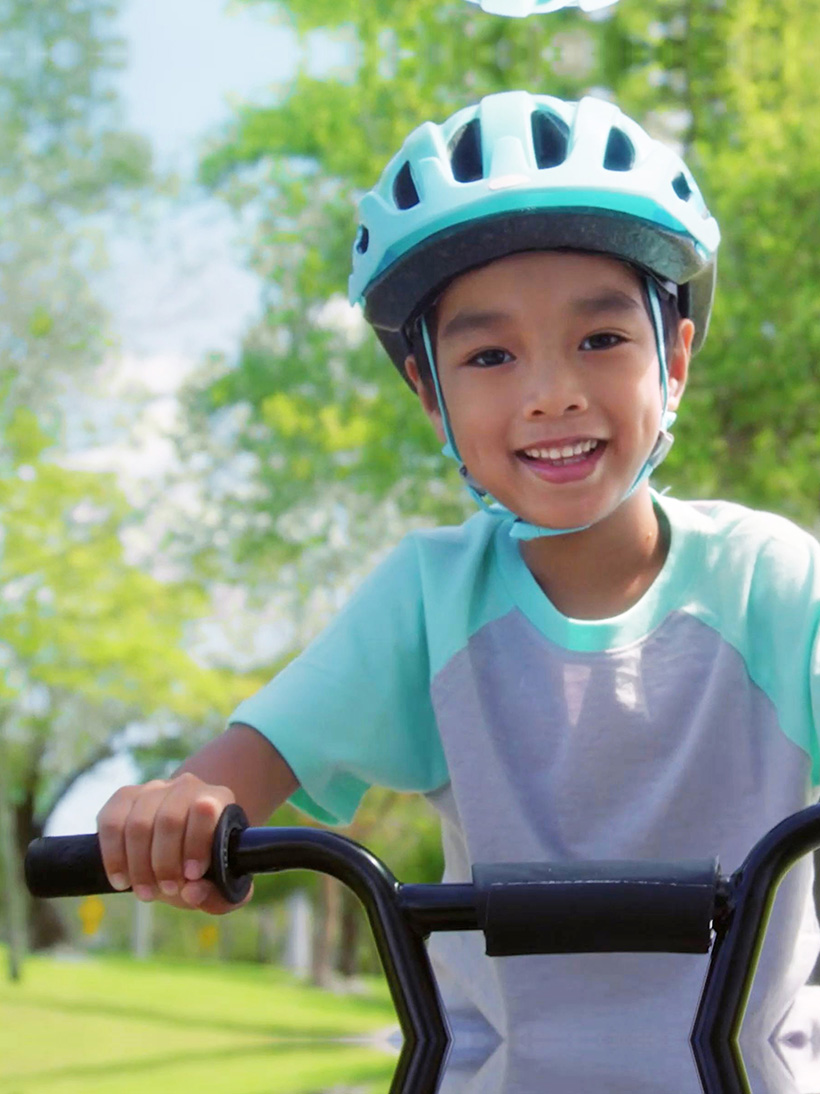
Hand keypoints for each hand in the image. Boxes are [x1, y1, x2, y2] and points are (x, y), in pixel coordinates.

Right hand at [97, 772, 252, 914]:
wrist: (182, 846)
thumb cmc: (206, 866)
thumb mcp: (223, 886)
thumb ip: (217, 896)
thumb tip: (192, 892)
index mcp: (218, 799)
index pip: (205, 809)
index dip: (196, 844)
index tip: (192, 875)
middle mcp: (185, 787)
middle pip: (168, 820)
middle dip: (165, 863)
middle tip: (168, 890)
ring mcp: (152, 789)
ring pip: (138, 823)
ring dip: (139, 866)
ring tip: (147, 892)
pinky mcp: (124, 797)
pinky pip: (110, 822)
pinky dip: (113, 856)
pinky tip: (121, 880)